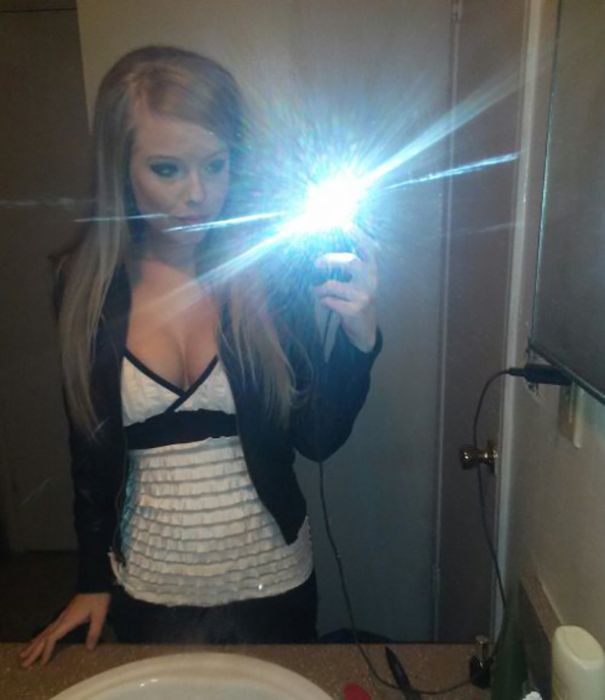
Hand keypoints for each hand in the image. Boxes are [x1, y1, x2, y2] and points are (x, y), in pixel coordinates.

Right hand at [19, 592, 110, 666]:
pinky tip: (38, 640)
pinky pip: (49, 628)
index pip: (52, 638)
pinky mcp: (65, 614)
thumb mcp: (99, 615)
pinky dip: (41, 636)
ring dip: (34, 644)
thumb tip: (89, 649)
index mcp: (67, 620)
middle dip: (33, 651)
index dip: (46, 651)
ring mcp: (62, 616)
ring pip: (44, 632)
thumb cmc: (98, 599)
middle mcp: (61, 619)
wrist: (95, 583)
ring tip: (23, 654)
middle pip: (43, 636)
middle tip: (23, 664)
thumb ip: (94, 632)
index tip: (42, 664)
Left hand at [312, 228, 377, 351]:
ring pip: (333, 285)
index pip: (369, 249)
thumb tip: (323, 252)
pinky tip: (326, 302)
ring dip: (320, 288)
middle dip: (330, 259)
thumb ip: (348, 266)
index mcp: (371, 269)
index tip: (346, 226)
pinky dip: (324, 301)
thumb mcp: (358, 280)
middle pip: (350, 262)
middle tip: (316, 262)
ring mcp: (364, 296)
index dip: (358, 236)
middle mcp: (371, 280)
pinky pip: (331, 301)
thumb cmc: (356, 297)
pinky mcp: (355, 310)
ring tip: (317, 290)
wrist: (364, 327)